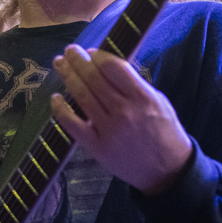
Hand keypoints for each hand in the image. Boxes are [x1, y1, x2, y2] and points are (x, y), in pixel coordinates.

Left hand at [51, 44, 192, 195]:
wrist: (166, 171)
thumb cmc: (164, 132)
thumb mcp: (158, 102)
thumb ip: (135, 85)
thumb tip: (107, 66)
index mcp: (143, 98)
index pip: (114, 67)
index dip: (98, 56)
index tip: (91, 51)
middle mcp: (124, 111)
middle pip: (94, 78)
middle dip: (78, 61)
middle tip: (69, 51)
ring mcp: (108, 130)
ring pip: (81, 96)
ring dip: (68, 76)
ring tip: (60, 64)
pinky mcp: (96, 147)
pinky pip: (72, 125)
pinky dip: (60, 109)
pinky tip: (55, 97)